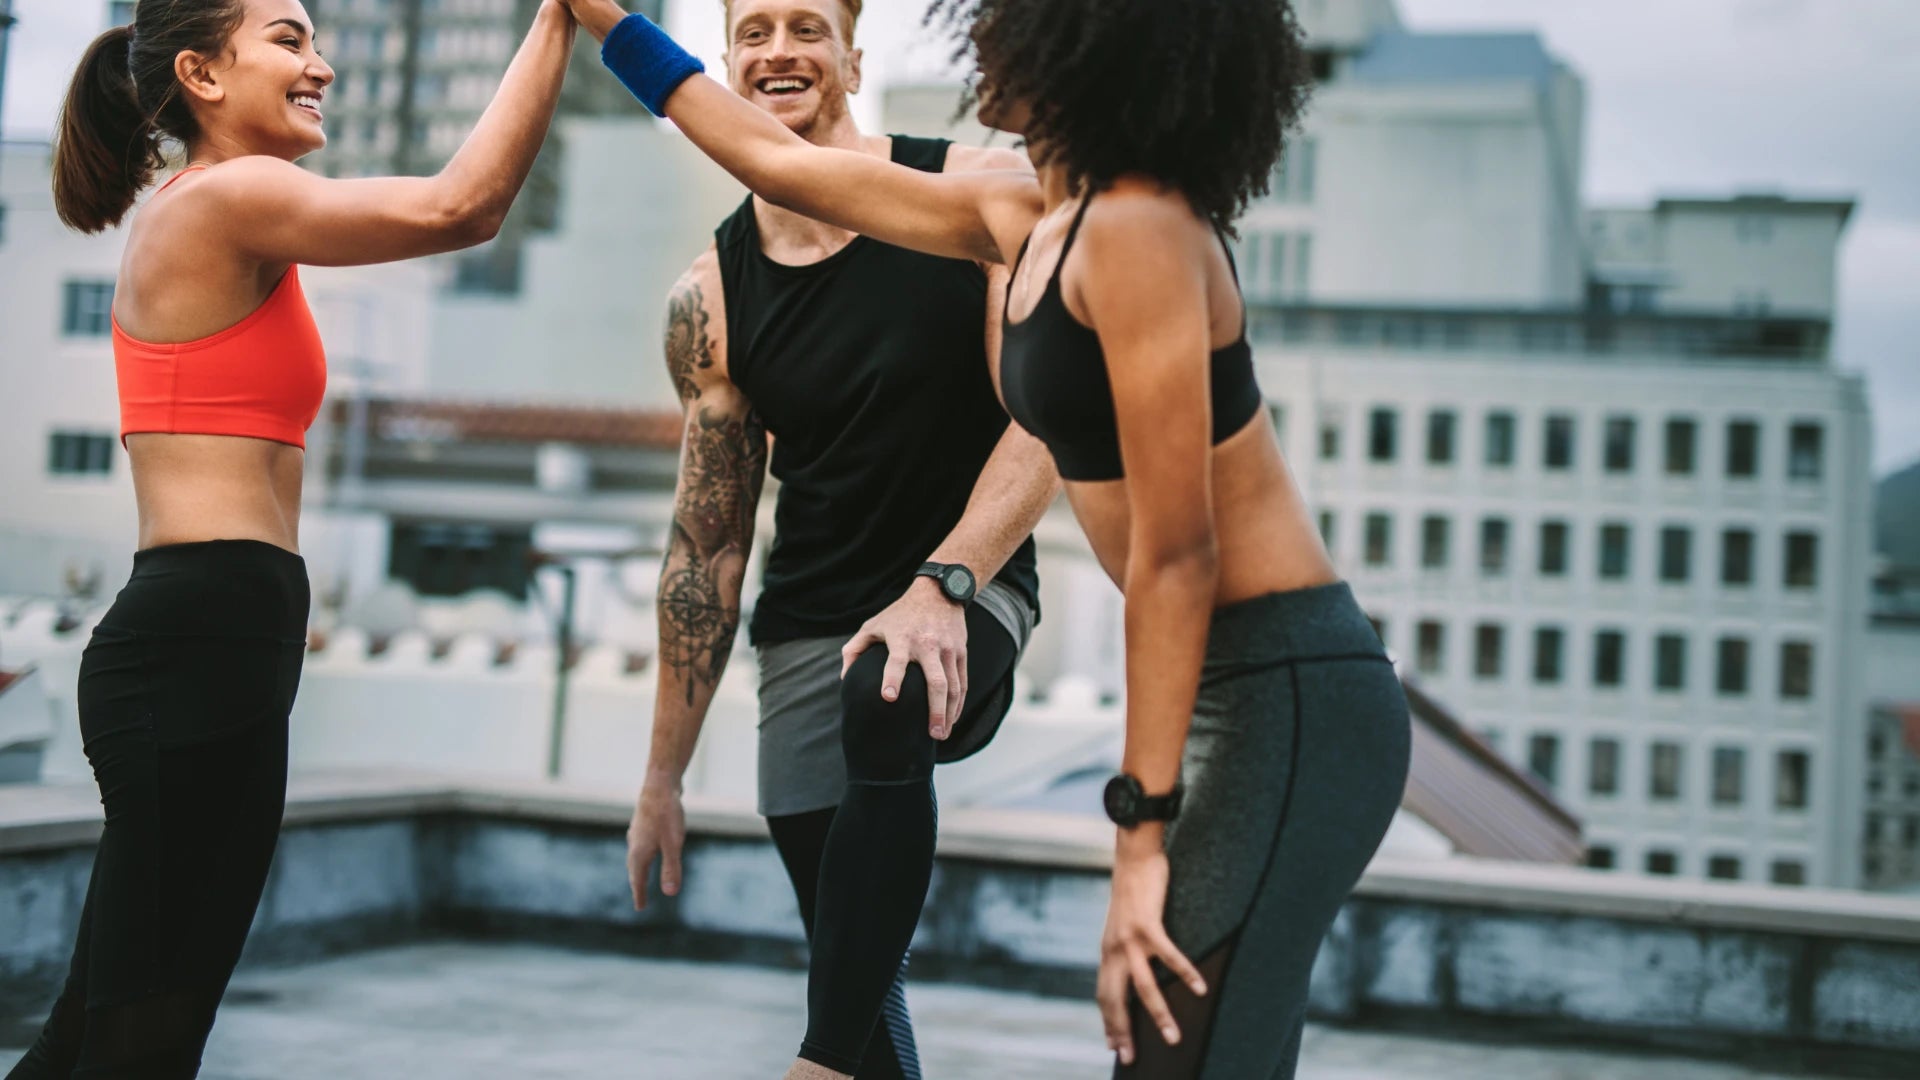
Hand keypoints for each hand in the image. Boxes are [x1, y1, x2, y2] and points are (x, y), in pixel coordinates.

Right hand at [626, 776, 686, 910]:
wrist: (659, 783)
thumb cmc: (667, 814)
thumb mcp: (673, 844)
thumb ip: (671, 868)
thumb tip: (670, 894)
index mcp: (639, 852)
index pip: (638, 879)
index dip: (640, 894)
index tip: (640, 908)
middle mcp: (634, 843)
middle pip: (634, 869)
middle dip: (637, 884)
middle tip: (640, 898)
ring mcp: (637, 832)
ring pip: (636, 856)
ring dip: (638, 869)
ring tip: (640, 877)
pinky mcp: (643, 822)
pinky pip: (640, 845)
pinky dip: (642, 855)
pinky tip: (647, 849)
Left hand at [840, 576, 967, 738]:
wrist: (938, 594)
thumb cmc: (899, 614)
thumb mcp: (873, 625)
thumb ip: (854, 650)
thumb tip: (845, 679)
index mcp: (902, 638)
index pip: (897, 660)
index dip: (892, 677)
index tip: (888, 697)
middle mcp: (928, 645)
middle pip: (936, 681)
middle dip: (934, 710)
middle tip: (931, 734)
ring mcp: (948, 650)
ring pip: (953, 687)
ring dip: (949, 713)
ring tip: (941, 735)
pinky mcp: (960, 653)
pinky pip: (962, 683)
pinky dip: (958, 704)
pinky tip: (952, 720)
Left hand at [1097, 833, 1206, 1066]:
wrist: (1132, 858)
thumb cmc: (1133, 891)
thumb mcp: (1122, 925)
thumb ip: (1124, 949)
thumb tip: (1132, 968)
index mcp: (1107, 952)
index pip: (1104, 996)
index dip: (1108, 1022)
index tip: (1113, 1046)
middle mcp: (1114, 950)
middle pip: (1115, 1000)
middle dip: (1122, 1031)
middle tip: (1130, 1058)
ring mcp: (1129, 939)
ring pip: (1143, 988)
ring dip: (1159, 1014)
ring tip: (1173, 1037)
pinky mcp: (1148, 925)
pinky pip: (1169, 957)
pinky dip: (1185, 974)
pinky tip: (1200, 989)